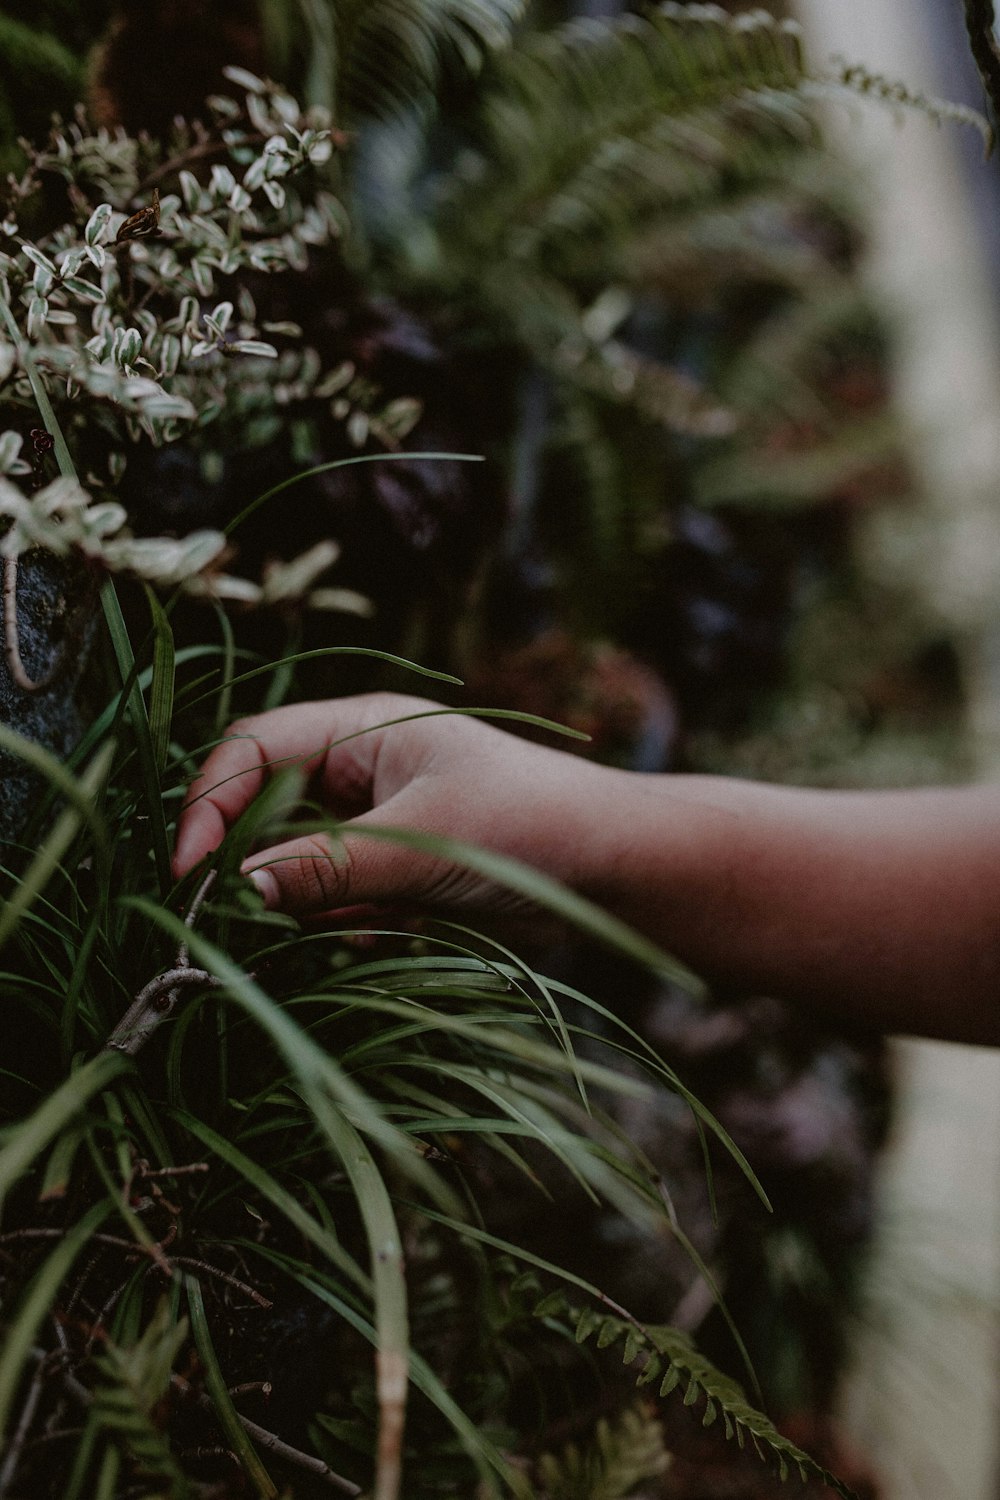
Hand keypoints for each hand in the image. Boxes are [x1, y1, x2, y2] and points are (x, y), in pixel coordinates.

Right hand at [172, 692, 608, 922]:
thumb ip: (328, 867)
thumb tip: (237, 890)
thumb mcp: (422, 842)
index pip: (252, 750)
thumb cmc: (532, 824)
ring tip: (304, 932)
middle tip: (228, 917)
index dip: (210, 806)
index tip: (192, 873)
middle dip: (244, 859)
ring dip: (290, 899)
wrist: (617, 867)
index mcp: (362, 728)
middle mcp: (360, 768)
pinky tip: (358, 940)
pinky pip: (334, 895)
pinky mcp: (397, 870)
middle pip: (264, 805)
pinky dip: (331, 921)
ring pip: (295, 859)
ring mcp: (377, 820)